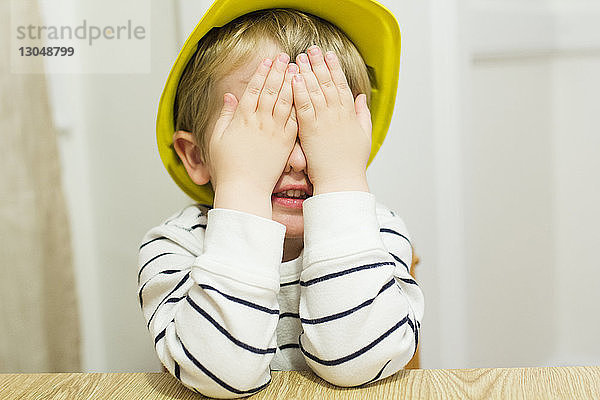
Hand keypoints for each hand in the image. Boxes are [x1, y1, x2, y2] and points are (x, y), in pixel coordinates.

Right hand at [209, 53, 297, 217]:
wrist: (245, 189)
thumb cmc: (228, 167)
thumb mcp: (218, 138)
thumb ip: (225, 115)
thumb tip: (229, 96)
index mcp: (242, 120)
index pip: (254, 90)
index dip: (261, 74)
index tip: (268, 60)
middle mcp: (260, 123)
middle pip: (271, 91)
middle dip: (279, 72)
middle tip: (286, 57)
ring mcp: (274, 133)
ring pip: (285, 103)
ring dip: (291, 84)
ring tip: (297, 69)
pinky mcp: (286, 144)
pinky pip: (295, 121)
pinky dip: (299, 106)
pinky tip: (305, 95)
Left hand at [292, 45, 371, 194]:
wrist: (342, 180)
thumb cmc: (351, 163)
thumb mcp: (364, 135)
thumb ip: (362, 114)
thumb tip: (361, 97)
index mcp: (349, 114)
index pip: (341, 85)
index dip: (334, 68)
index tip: (329, 54)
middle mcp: (337, 114)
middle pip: (327, 83)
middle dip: (318, 64)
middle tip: (311, 49)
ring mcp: (324, 121)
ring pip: (314, 91)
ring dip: (306, 72)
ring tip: (299, 58)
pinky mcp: (310, 131)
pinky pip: (303, 107)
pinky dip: (298, 92)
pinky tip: (293, 78)